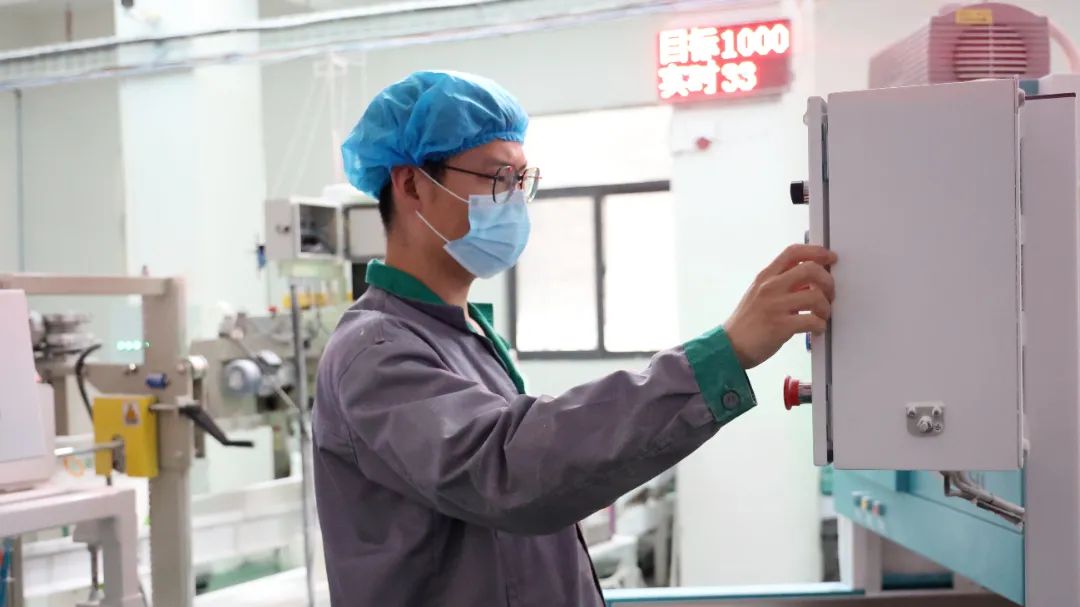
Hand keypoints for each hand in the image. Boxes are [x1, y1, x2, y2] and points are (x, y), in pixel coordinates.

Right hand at [724, 244, 836, 368]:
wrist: (730, 346)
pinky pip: (812, 321)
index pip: (793, 252)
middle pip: (810, 269)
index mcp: (765, 276)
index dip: (816, 251)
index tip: (829, 257)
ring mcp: (775, 306)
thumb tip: (810, 280)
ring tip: (822, 315)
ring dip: (826, 307)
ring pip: (815, 296)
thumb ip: (782, 284)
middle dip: (827, 281)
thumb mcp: (759, 294)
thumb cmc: (746, 322)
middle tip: (829, 293)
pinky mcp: (780, 326)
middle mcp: (770, 287)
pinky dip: (820, 325)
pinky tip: (817, 329)